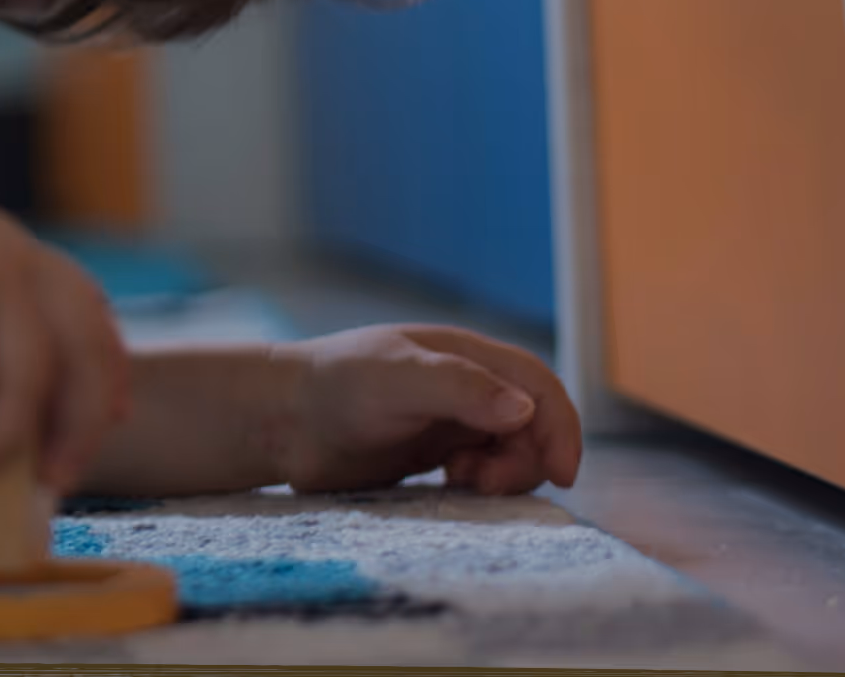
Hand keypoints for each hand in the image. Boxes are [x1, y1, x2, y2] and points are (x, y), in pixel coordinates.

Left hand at [265, 324, 582, 494]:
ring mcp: (450, 421)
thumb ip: (460, 389)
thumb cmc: (335, 386)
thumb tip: (524, 410)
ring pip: (510, 453)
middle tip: (482, 485)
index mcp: (467, 356)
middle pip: (532, 426)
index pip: (539, 386)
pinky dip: (478, 485)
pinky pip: (479, 473)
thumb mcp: (398, 378)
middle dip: (525, 460)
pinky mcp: (431, 454)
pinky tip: (445, 487)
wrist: (282, 419)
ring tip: (456, 482)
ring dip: (501, 475)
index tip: (563, 475)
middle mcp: (466, 386)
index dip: (561, 427)